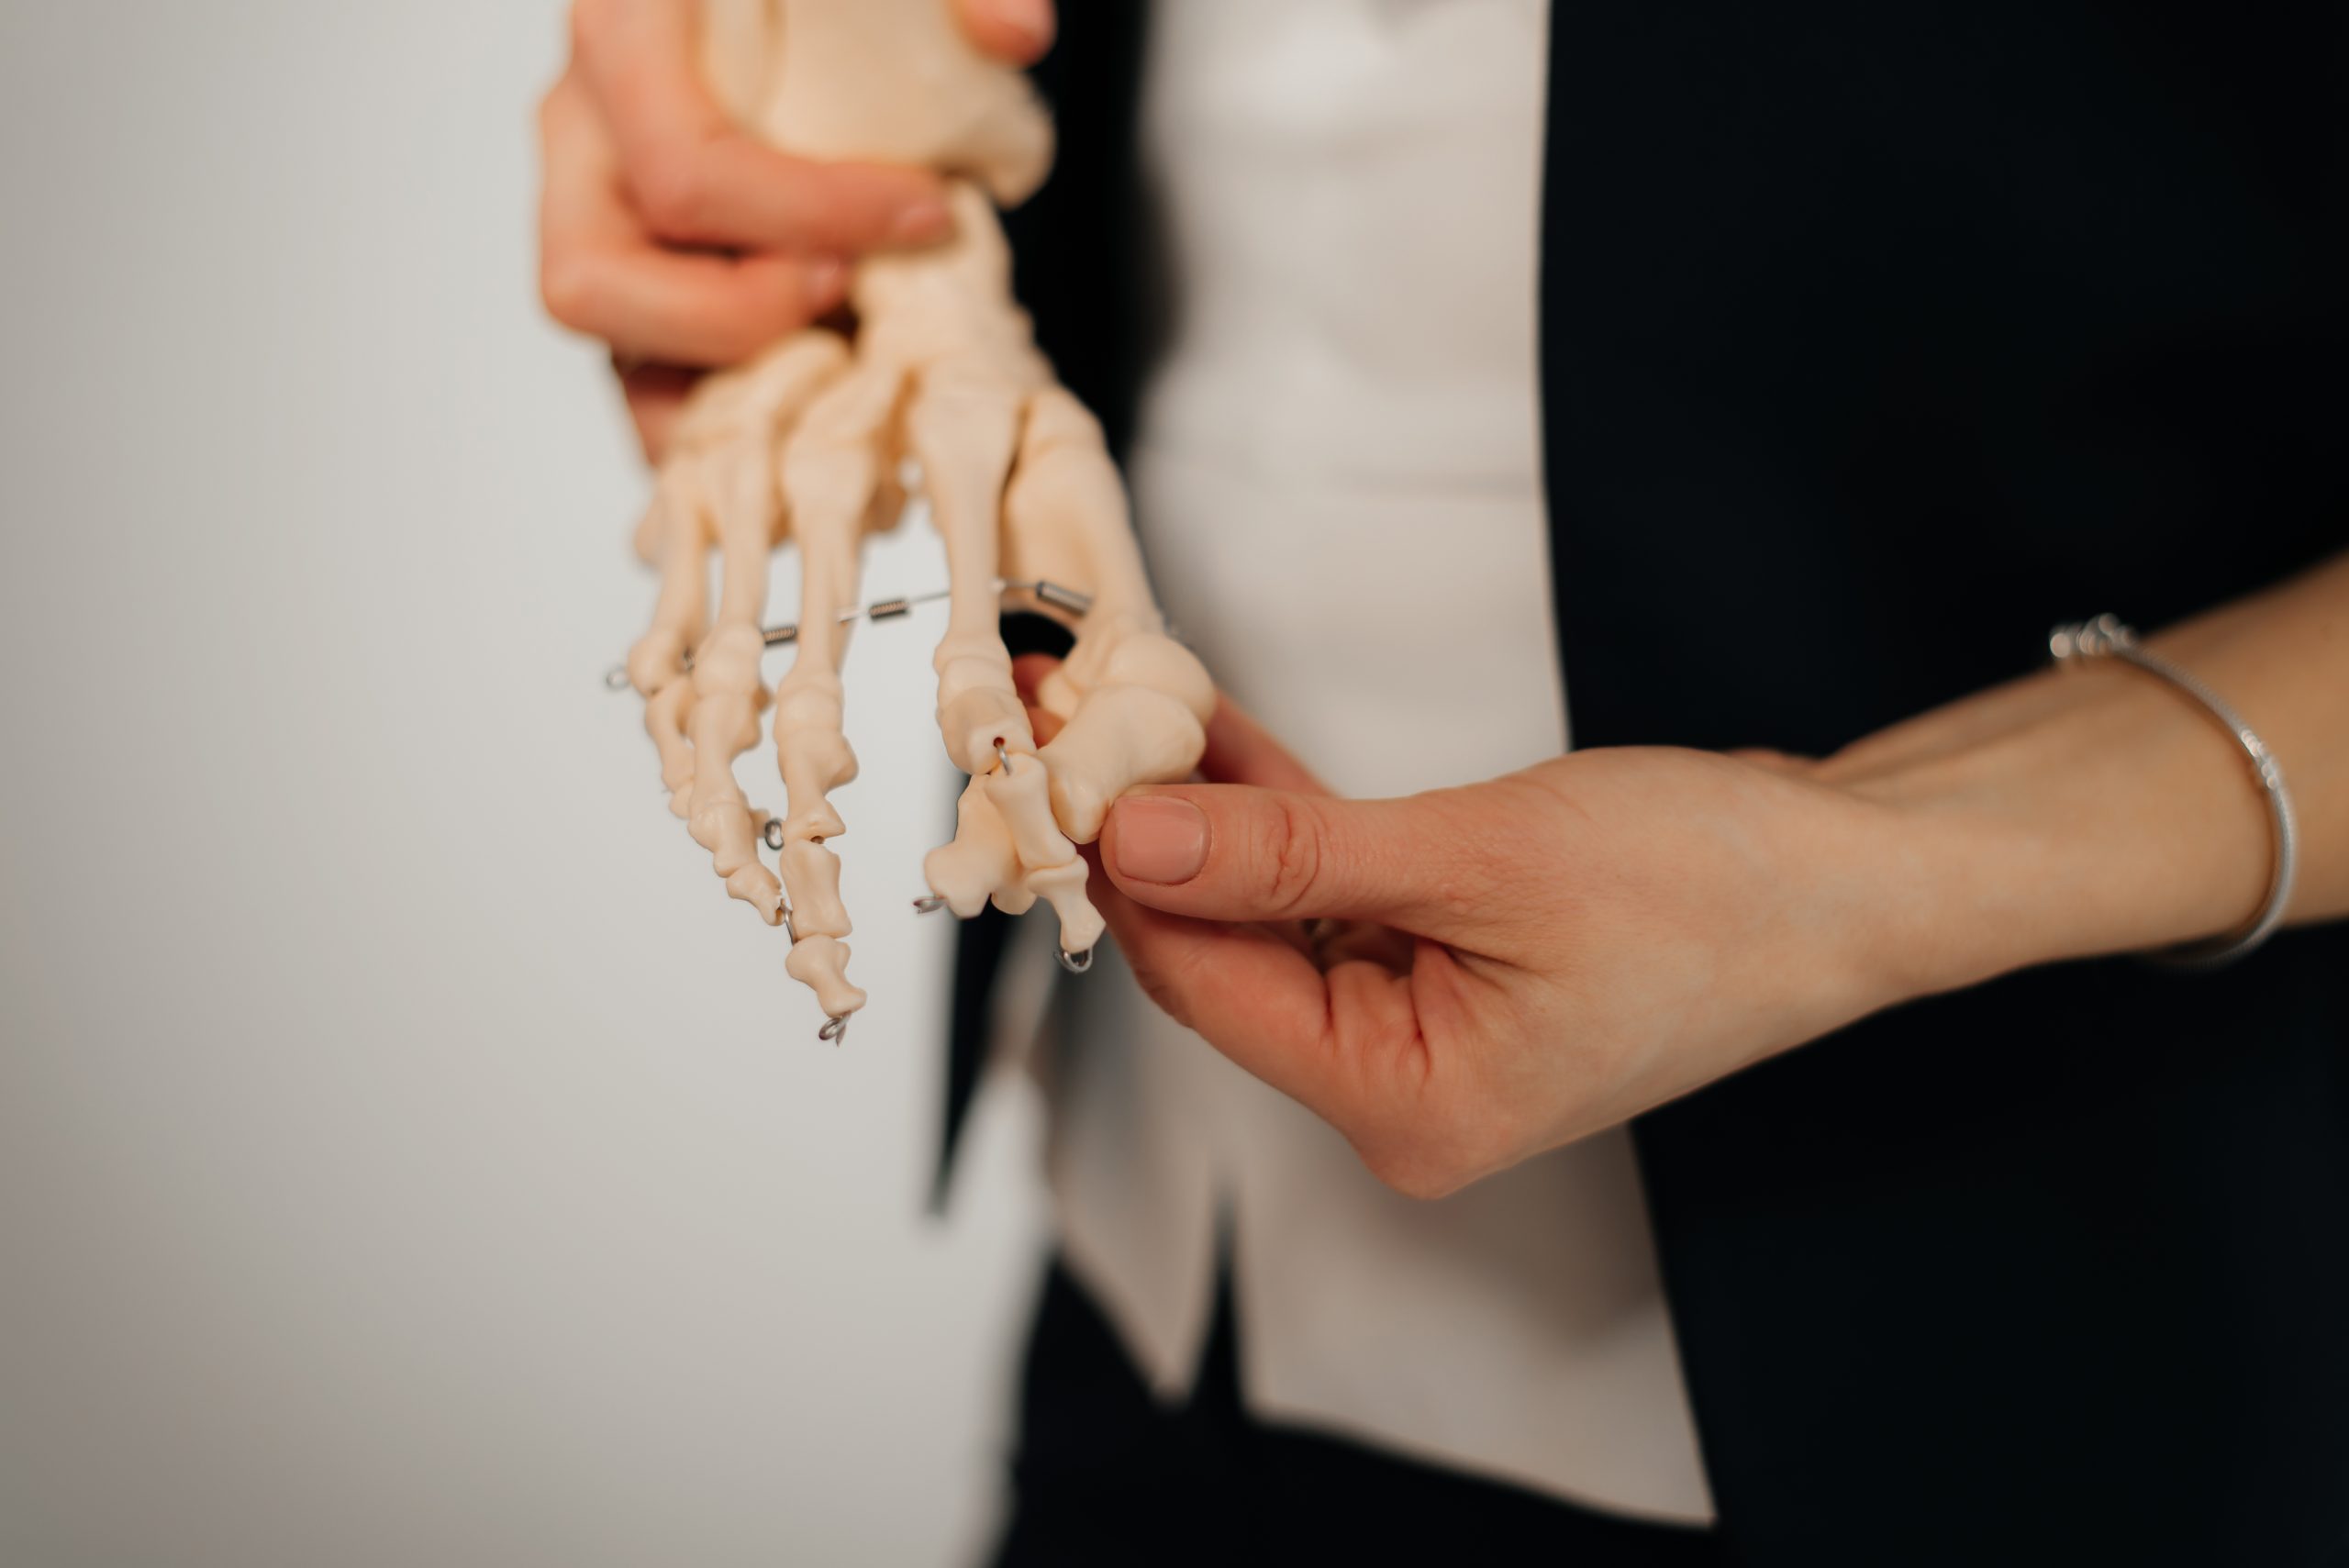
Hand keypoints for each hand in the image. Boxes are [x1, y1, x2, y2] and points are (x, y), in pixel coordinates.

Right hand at [537, 0, 1055, 457]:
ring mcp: (594, 223)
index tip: (929, 211)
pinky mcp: (635, 290)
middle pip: (592, 285)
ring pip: (612, 358)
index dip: (816, 216)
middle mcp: (581, 141)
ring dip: (732, 389)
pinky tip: (828, 421)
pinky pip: (648, 394)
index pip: (686, 171)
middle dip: (744, 318)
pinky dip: (731, 428)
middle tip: (854, 290)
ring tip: (849, 363)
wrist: (783, 9)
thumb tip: (1015, 34)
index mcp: (623, 36)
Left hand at [1087, 707, 1915, 1197]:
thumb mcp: (1482, 859)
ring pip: (1272, 915)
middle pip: (1229, 957)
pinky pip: (1333, 891)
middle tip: (1078, 714)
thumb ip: (1296, 857)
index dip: (1123, 876)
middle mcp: (1403, 1090)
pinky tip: (1215, 739)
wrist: (1852, 872)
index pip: (1213, 989)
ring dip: (1211, 814)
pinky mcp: (1446, 963)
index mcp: (1411, 1108)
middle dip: (1156, 836)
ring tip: (1131, 702)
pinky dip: (1282, 819)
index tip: (1056, 765)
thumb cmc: (1711, 887)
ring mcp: (1424, 1028)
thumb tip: (1135, 842)